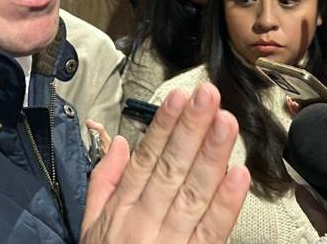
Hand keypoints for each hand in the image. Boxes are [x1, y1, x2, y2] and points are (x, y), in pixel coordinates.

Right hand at [80, 84, 250, 243]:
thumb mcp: (90, 227)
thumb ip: (103, 182)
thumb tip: (118, 143)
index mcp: (121, 210)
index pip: (145, 159)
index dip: (164, 126)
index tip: (179, 97)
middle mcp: (144, 223)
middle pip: (171, 169)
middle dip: (191, 129)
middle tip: (208, 96)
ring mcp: (168, 243)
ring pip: (193, 193)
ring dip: (211, 155)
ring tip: (225, 123)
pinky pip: (211, 231)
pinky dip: (225, 204)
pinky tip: (237, 176)